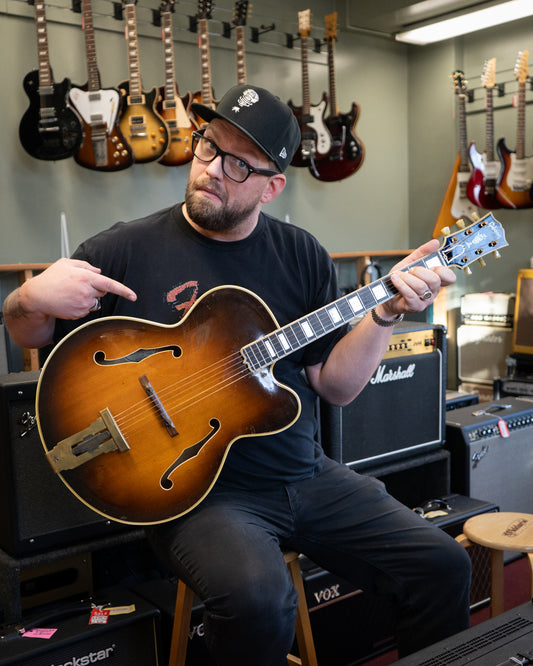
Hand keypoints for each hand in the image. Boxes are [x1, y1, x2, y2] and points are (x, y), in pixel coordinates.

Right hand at [20, 258, 136, 319]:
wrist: (37, 297)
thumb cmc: (51, 278)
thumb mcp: (66, 264)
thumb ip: (86, 266)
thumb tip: (99, 272)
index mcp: (85, 277)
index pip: (110, 284)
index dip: (124, 291)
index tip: (134, 296)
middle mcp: (86, 292)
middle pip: (102, 292)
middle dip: (95, 289)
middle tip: (78, 286)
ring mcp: (83, 304)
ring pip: (94, 302)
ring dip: (87, 298)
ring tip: (70, 294)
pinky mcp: (79, 314)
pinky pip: (86, 310)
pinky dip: (80, 306)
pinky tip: (68, 302)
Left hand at [378, 239, 454, 317]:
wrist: (387, 296)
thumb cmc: (400, 281)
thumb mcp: (410, 263)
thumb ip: (422, 252)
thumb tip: (435, 243)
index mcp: (436, 280)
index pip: (449, 277)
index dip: (443, 270)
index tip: (432, 266)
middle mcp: (433, 291)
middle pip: (434, 280)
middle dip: (420, 271)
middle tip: (410, 270)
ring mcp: (425, 300)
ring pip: (421, 287)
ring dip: (407, 278)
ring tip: (398, 275)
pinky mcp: (415, 307)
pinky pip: (410, 294)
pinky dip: (401, 284)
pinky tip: (395, 279)